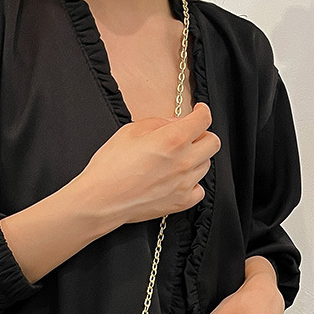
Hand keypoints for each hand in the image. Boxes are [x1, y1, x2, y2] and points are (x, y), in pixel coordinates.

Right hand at [75, 102, 220, 232]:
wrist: (101, 200)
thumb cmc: (110, 166)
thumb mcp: (130, 131)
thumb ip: (158, 123)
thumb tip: (174, 123)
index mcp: (173, 139)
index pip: (204, 119)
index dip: (202, 111)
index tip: (199, 112)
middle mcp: (184, 161)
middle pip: (213, 142)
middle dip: (202, 135)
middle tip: (189, 136)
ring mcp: (185, 184)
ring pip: (206, 165)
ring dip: (196, 158)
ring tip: (178, 160)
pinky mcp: (181, 202)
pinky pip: (199, 189)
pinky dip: (192, 183)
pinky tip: (178, 180)